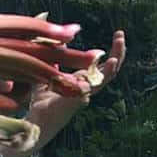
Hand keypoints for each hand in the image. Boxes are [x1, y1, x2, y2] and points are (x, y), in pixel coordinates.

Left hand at [1, 30, 126, 156]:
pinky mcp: (81, 97)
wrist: (36, 122)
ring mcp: (86, 93)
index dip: (109, 51)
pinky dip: (104, 73)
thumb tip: (50, 42)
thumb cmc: (40, 103)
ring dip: (115, 59)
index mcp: (82, 82)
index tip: (116, 35)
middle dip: (117, 52)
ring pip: (107, 76)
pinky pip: (95, 84)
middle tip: (120, 34)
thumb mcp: (44, 75)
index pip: (100, 65)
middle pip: (109, 69)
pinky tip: (109, 62)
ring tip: (120, 43)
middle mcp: (88, 87)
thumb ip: (50, 60)